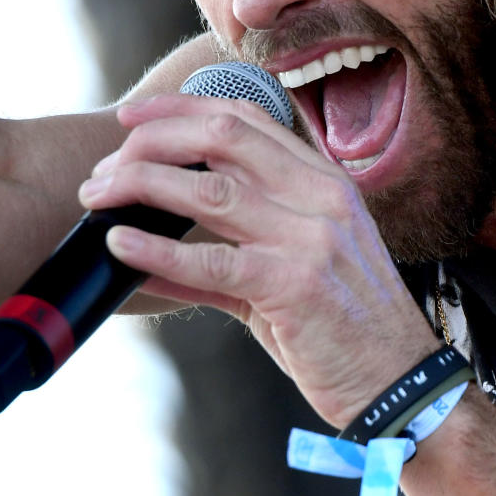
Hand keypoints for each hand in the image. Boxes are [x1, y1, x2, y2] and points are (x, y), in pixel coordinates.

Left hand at [80, 90, 439, 424]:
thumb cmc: (344, 333)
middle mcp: (322, 198)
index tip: (131, 120)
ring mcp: (311, 239)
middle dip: (150, 141)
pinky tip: (120, 244)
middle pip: (221, 138)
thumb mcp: (294, 273)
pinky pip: (210, 261)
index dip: (181, 110)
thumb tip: (150, 253)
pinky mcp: (295, 286)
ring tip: (97, 197)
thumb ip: (228, 254)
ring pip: (208, 192)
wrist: (399, 385)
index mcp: (325, 183)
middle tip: (104, 167)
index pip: (246, 120)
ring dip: (140, 187)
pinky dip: (156, 251)